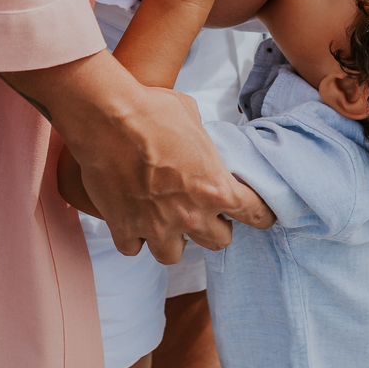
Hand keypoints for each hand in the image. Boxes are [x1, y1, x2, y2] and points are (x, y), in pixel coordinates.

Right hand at [3, 47, 269, 261]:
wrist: (107, 118)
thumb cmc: (153, 111)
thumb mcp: (194, 121)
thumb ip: (203, 147)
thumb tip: (199, 147)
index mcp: (216, 189)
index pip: (255, 214)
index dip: (260, 215)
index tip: (261, 217)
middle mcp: (190, 215)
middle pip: (218, 242)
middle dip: (212, 228)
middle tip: (203, 213)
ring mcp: (155, 226)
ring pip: (172, 256)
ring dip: (171, 241)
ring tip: (165, 223)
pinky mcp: (124, 228)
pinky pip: (133, 248)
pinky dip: (133, 237)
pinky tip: (131, 220)